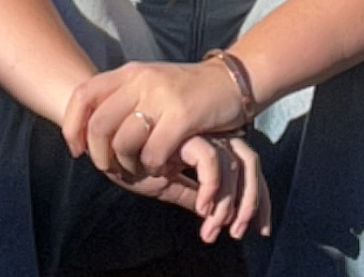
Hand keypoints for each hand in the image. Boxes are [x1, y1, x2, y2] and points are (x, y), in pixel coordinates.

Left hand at [63, 60, 245, 174]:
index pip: (83, 95)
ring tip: (143, 168)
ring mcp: (162, 96)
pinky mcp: (183, 115)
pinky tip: (166, 165)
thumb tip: (85, 129)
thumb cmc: (186, 92)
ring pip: (123, 143)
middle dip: (100, 156)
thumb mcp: (150, 86)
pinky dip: (155, 167)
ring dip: (130, 165)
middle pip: (99, 125)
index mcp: (130, 72)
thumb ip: (121, 100)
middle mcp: (142, 79)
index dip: (72, 126)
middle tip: (114, 169)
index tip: (78, 150)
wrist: (230, 82)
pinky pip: (153, 153)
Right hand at [105, 131, 270, 241]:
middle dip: (254, 200)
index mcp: (208, 144)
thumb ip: (185, 191)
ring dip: (231, 201)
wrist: (103, 130)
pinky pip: (209, 159)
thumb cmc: (129, 155)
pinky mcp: (185, 131)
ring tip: (216, 230)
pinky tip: (202, 209)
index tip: (259, 228)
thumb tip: (207, 214)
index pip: (247, 168)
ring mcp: (198, 131)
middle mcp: (208, 136)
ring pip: (235, 163)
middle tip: (242, 233)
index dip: (257, 199)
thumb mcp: (161, 182)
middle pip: (250, 164)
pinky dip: (212, 186)